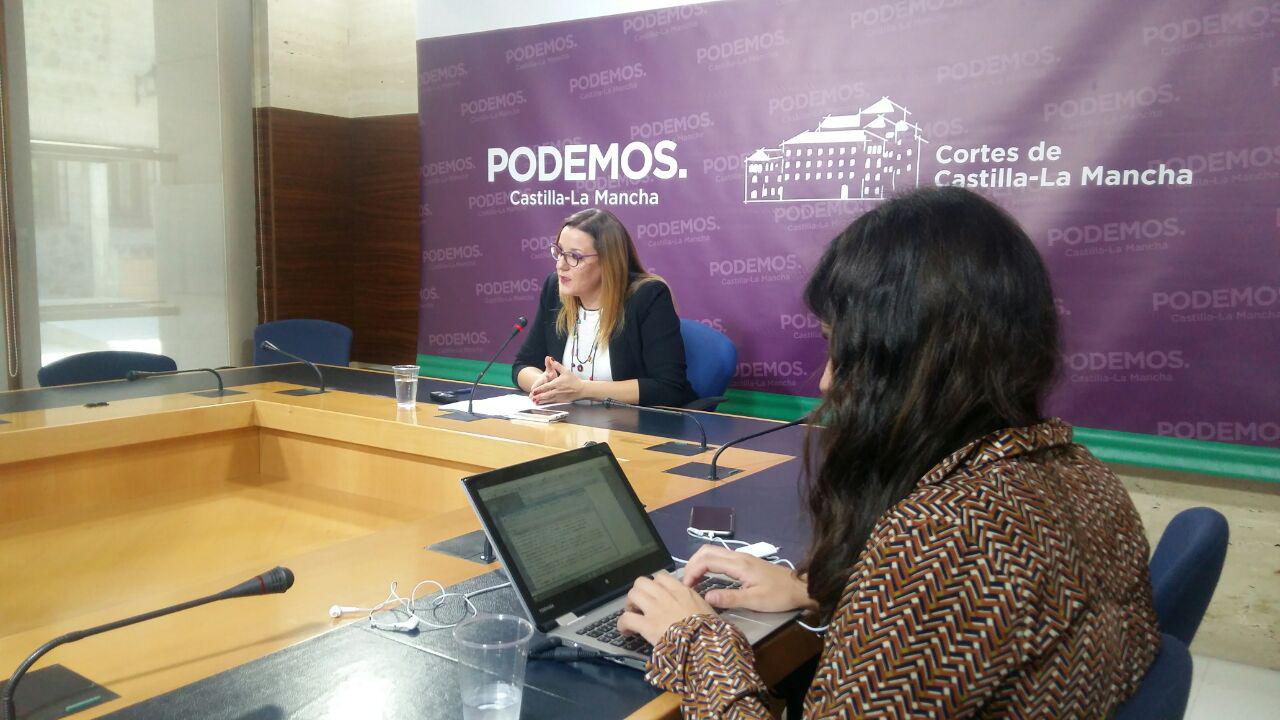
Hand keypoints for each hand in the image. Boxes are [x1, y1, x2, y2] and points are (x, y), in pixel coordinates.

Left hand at [529, 360, 582, 403]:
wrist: (581, 389)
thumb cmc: (574, 380)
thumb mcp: (566, 371)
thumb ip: (557, 365)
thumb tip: (551, 359)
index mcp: (557, 383)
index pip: (546, 386)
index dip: (539, 389)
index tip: (533, 391)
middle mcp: (557, 390)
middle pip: (546, 394)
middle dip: (538, 396)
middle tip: (532, 398)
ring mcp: (559, 396)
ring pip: (548, 399)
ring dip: (541, 400)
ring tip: (535, 401)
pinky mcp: (562, 400)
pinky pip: (552, 402)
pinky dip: (547, 403)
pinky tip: (543, 403)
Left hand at [617, 572, 714, 646]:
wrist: (705, 646)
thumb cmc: (710, 631)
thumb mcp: (707, 609)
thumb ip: (694, 603)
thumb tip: (691, 606)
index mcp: (682, 591)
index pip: (661, 577)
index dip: (654, 585)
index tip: (655, 595)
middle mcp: (666, 596)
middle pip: (642, 582)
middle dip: (638, 592)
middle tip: (640, 605)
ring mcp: (655, 609)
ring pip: (632, 594)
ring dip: (629, 604)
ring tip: (633, 614)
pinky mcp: (647, 625)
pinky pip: (626, 618)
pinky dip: (623, 624)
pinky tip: (626, 631)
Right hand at [682, 545, 815, 612]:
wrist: (801, 588)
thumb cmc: (779, 595)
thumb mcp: (755, 601)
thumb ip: (730, 599)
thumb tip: (706, 596)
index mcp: (739, 564)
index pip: (707, 560)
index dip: (692, 571)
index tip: (687, 587)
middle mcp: (738, 556)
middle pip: (707, 551)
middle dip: (692, 564)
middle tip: (687, 584)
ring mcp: (742, 558)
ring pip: (713, 552)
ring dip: (699, 563)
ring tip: (694, 582)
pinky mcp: (745, 562)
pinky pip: (720, 558)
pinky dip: (708, 565)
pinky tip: (708, 578)